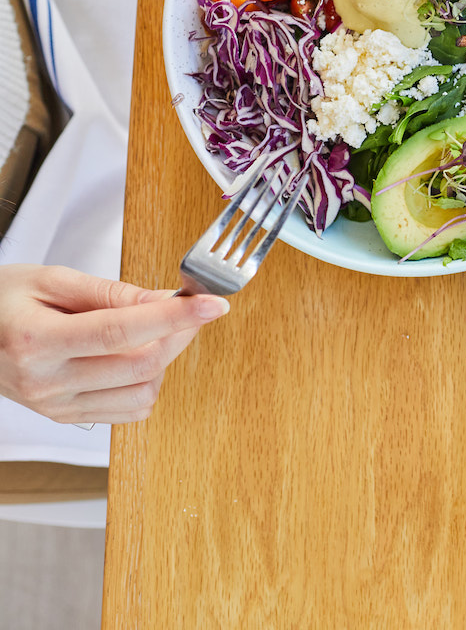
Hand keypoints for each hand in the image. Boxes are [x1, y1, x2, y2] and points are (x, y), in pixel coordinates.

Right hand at [0, 264, 228, 423]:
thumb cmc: (2, 300)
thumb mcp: (51, 279)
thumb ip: (111, 292)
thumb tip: (165, 300)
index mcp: (37, 341)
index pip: (122, 332)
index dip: (175, 317)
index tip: (213, 304)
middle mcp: (46, 382)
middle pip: (141, 365)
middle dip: (180, 332)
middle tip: (191, 307)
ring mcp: (55, 406)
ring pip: (143, 393)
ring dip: (166, 360)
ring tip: (157, 331)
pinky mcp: (64, 417)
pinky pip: (129, 411)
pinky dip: (148, 384)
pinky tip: (137, 357)